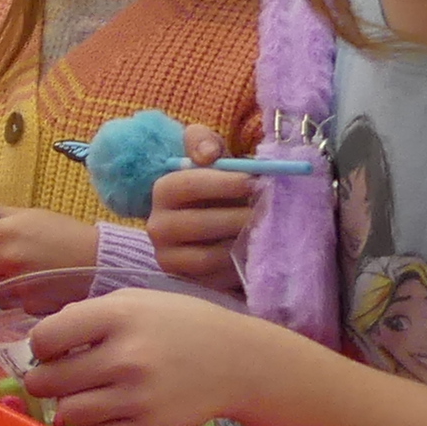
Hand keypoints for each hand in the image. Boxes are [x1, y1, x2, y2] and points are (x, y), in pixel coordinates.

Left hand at [0, 208, 98, 293]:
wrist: (96, 260)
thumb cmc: (61, 233)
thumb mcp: (27, 214)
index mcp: (4, 233)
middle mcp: (6, 260)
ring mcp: (16, 285)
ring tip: (6, 273)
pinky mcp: (27, 305)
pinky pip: (2, 302)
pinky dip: (6, 296)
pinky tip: (23, 285)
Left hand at [20, 289, 268, 425]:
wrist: (237, 362)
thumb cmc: (180, 325)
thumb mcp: (136, 300)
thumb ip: (88, 314)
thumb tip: (44, 342)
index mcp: (118, 317)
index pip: (45, 338)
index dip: (42, 346)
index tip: (54, 349)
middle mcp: (125, 357)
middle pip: (49, 381)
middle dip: (47, 379)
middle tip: (61, 377)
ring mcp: (137, 397)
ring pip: (68, 413)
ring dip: (70, 405)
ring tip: (88, 394)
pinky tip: (109, 413)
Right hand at [144, 124, 259, 285]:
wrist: (215, 222)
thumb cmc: (217, 186)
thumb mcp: (210, 157)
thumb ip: (204, 142)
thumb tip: (208, 154)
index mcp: (162, 191)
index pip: (184, 185)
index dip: (220, 183)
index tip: (253, 181)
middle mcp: (157, 227)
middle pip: (199, 224)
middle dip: (238, 216)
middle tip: (268, 211)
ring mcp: (170, 259)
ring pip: (210, 256)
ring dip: (243, 242)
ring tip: (267, 231)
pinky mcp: (189, 283)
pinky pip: (218, 279)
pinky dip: (241, 266)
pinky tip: (259, 252)